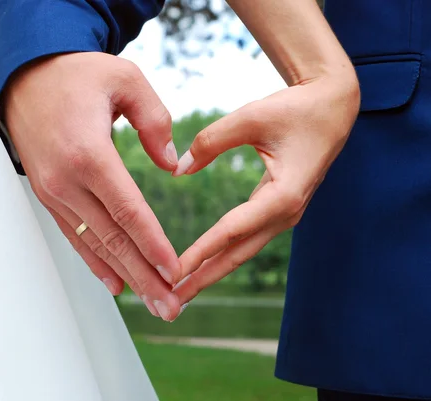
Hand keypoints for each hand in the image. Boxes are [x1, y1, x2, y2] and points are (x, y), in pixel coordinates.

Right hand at [2, 52, 181, 320]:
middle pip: (112, 239)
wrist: (24, 76)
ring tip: (151, 302)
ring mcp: (53, 191)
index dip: (153, 245)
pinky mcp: (48, 194)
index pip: (128, 211)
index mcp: (88, 153)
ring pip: (93, 244)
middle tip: (170, 306)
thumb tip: (173, 165)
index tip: (174, 272)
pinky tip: (114, 282)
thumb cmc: (76, 74)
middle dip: (144, 276)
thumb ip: (155, 120)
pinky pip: (75, 235)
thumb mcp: (125, 79)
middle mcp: (67, 180)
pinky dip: (95, 261)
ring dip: (124, 276)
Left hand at [172, 71, 359, 306]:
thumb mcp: (251, 117)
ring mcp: (284, 215)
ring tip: (181, 292)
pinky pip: (246, 238)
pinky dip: (222, 254)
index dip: (201, 251)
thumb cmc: (295, 110)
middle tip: (170, 302)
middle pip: (237, 254)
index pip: (232, 230)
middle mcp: (286, 213)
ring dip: (211, 272)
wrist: (331, 109)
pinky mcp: (278, 211)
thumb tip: (178, 169)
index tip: (174, 272)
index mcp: (284, 195)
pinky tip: (203, 265)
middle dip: (203, 279)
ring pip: (241, 251)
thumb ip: (211, 141)